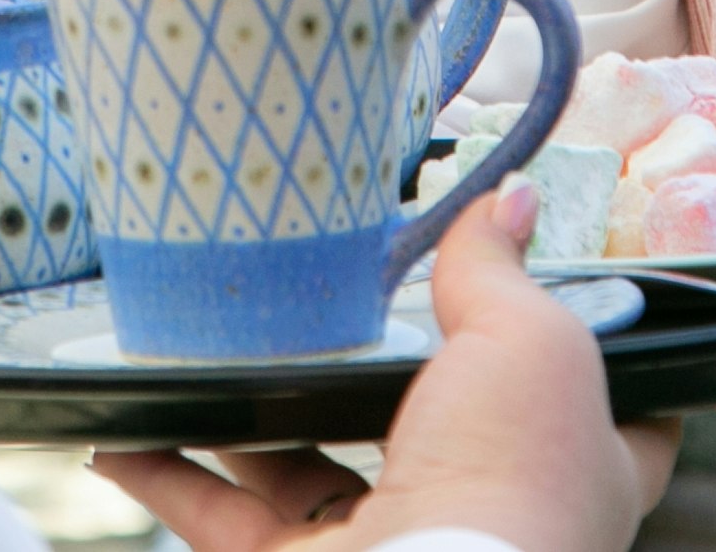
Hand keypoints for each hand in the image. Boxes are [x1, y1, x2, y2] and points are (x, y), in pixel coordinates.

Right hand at [96, 181, 680, 550]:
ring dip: (248, 418)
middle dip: (366, 379)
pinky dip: (168, 474)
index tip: (533, 295)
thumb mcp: (531, 347)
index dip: (565, 358)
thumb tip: (507, 200)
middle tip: (322, 311)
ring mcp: (388, 547)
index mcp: (569, 467)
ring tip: (204, 350)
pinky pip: (223, 517)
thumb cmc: (509, 486)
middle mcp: (482, 514)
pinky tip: (122, 434)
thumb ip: (502, 274)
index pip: (593, 413)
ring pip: (306, 472)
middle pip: (423, 433)